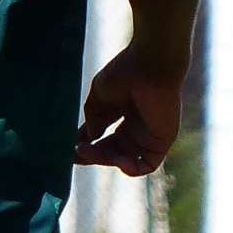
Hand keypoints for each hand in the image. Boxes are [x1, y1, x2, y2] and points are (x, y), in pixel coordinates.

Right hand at [76, 46, 182, 175]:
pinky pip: (148, 165)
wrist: (150, 64)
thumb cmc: (125, 72)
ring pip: (126, 160)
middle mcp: (137, 126)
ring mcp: (149, 134)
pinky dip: (131, 169)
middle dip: (94, 155)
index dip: (87, 146)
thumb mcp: (100, 96)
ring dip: (106, 160)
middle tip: (77, 152)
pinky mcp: (162, 140)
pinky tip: (118, 161)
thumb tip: (89, 138)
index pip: (104, 137)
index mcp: (123, 113)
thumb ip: (94, 118)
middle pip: (113, 151)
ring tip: (90, 151)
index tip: (70, 150)